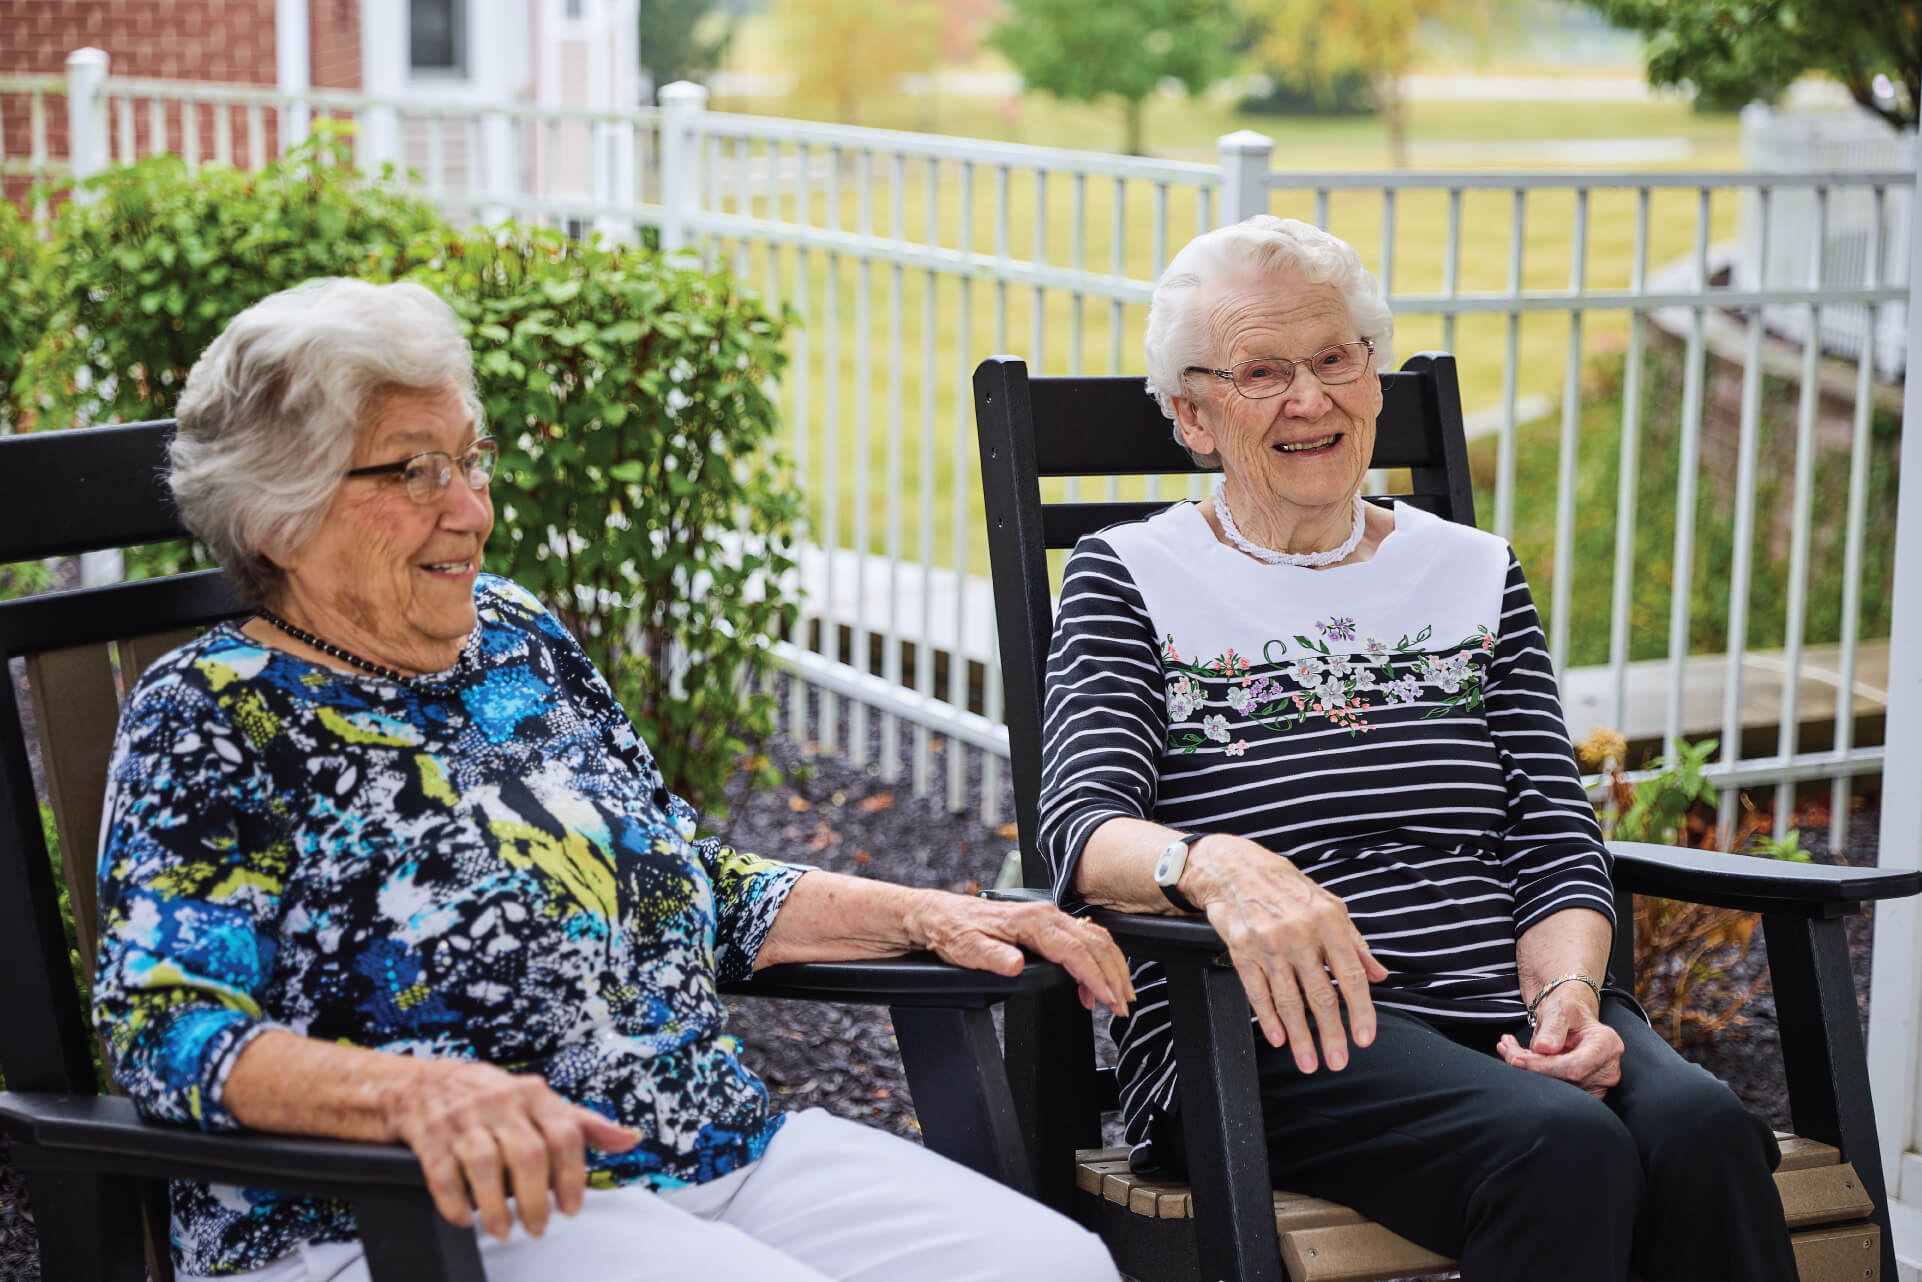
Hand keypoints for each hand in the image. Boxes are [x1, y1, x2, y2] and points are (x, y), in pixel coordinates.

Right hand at [379, 1059, 640, 1239]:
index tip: (571, 1208)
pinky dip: (455, 1203)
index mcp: (534, 1094)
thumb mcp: (539, 1102)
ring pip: (486, 1166)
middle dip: (536, 1200)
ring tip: (503, 1230)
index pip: (565, 1135)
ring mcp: (463, 1118)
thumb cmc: (491, 1098)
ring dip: (495, 1208)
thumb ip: (583, 1124)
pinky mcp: (430, 1135)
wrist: (421, 1083)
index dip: (573, 1176)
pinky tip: (465, 1218)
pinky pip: (444, 1174)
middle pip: (528, 1155)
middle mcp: (500, 1101)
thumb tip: (630, 1139)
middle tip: (538, 1227)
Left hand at [908, 893, 1134, 1016]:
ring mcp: (1047, 918)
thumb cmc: (952, 930)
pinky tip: (1095, 983)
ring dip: (1111, 967)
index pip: (1075, 950)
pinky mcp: (1045, 925)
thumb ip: (992, 957)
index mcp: (1031, 921)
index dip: (1096, 976)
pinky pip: (1083, 939)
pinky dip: (1098, 960)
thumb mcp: (966, 947)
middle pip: (1093, 945)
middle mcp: (1044, 916)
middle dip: (1113, 976)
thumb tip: (1015, 965)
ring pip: (1093, 940)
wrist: (937, 916)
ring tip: (1119, 996)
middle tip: (1123, 1005)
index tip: (1109, 998)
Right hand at [1182, 835, 1388, 1073]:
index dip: (1360, 1010)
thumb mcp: (1330, 907)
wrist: (1235, 869)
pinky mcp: (1241, 950)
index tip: (1364, 1038)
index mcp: (1328, 921)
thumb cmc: (1287, 888)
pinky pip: (1257, 992)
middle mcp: (1299, 933)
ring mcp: (1268, 944)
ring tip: (1309, 1063)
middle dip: (1330, 1034)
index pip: (1350, 975)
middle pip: (1319, 994)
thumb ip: (1355, 944)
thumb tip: (1378, 975)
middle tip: (1338, 1061)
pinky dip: (1269, 1018)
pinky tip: (1279, 1038)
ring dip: (1300, 1037)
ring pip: (1288, 1000)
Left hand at [1497, 987, 1623, 1098]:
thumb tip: (1543, 1048)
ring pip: (1558, 1088)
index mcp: (1607, 1044)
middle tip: (1506, 1048)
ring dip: (1528, 1071)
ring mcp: (1598, 1083)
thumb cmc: (1568, 1008)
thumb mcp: (1560, 1009)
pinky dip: (1534, 1076)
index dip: (1544, 1066)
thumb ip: (1553, 1028)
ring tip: (1510, 1049)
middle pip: (1566, 1080)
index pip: (1575, 1066)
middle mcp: (1608, 1068)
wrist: (1570, 1016)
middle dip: (1531, 1067)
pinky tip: (1520, 1058)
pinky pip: (1557, 1090)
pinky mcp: (1585, 1091)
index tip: (1516, 1059)